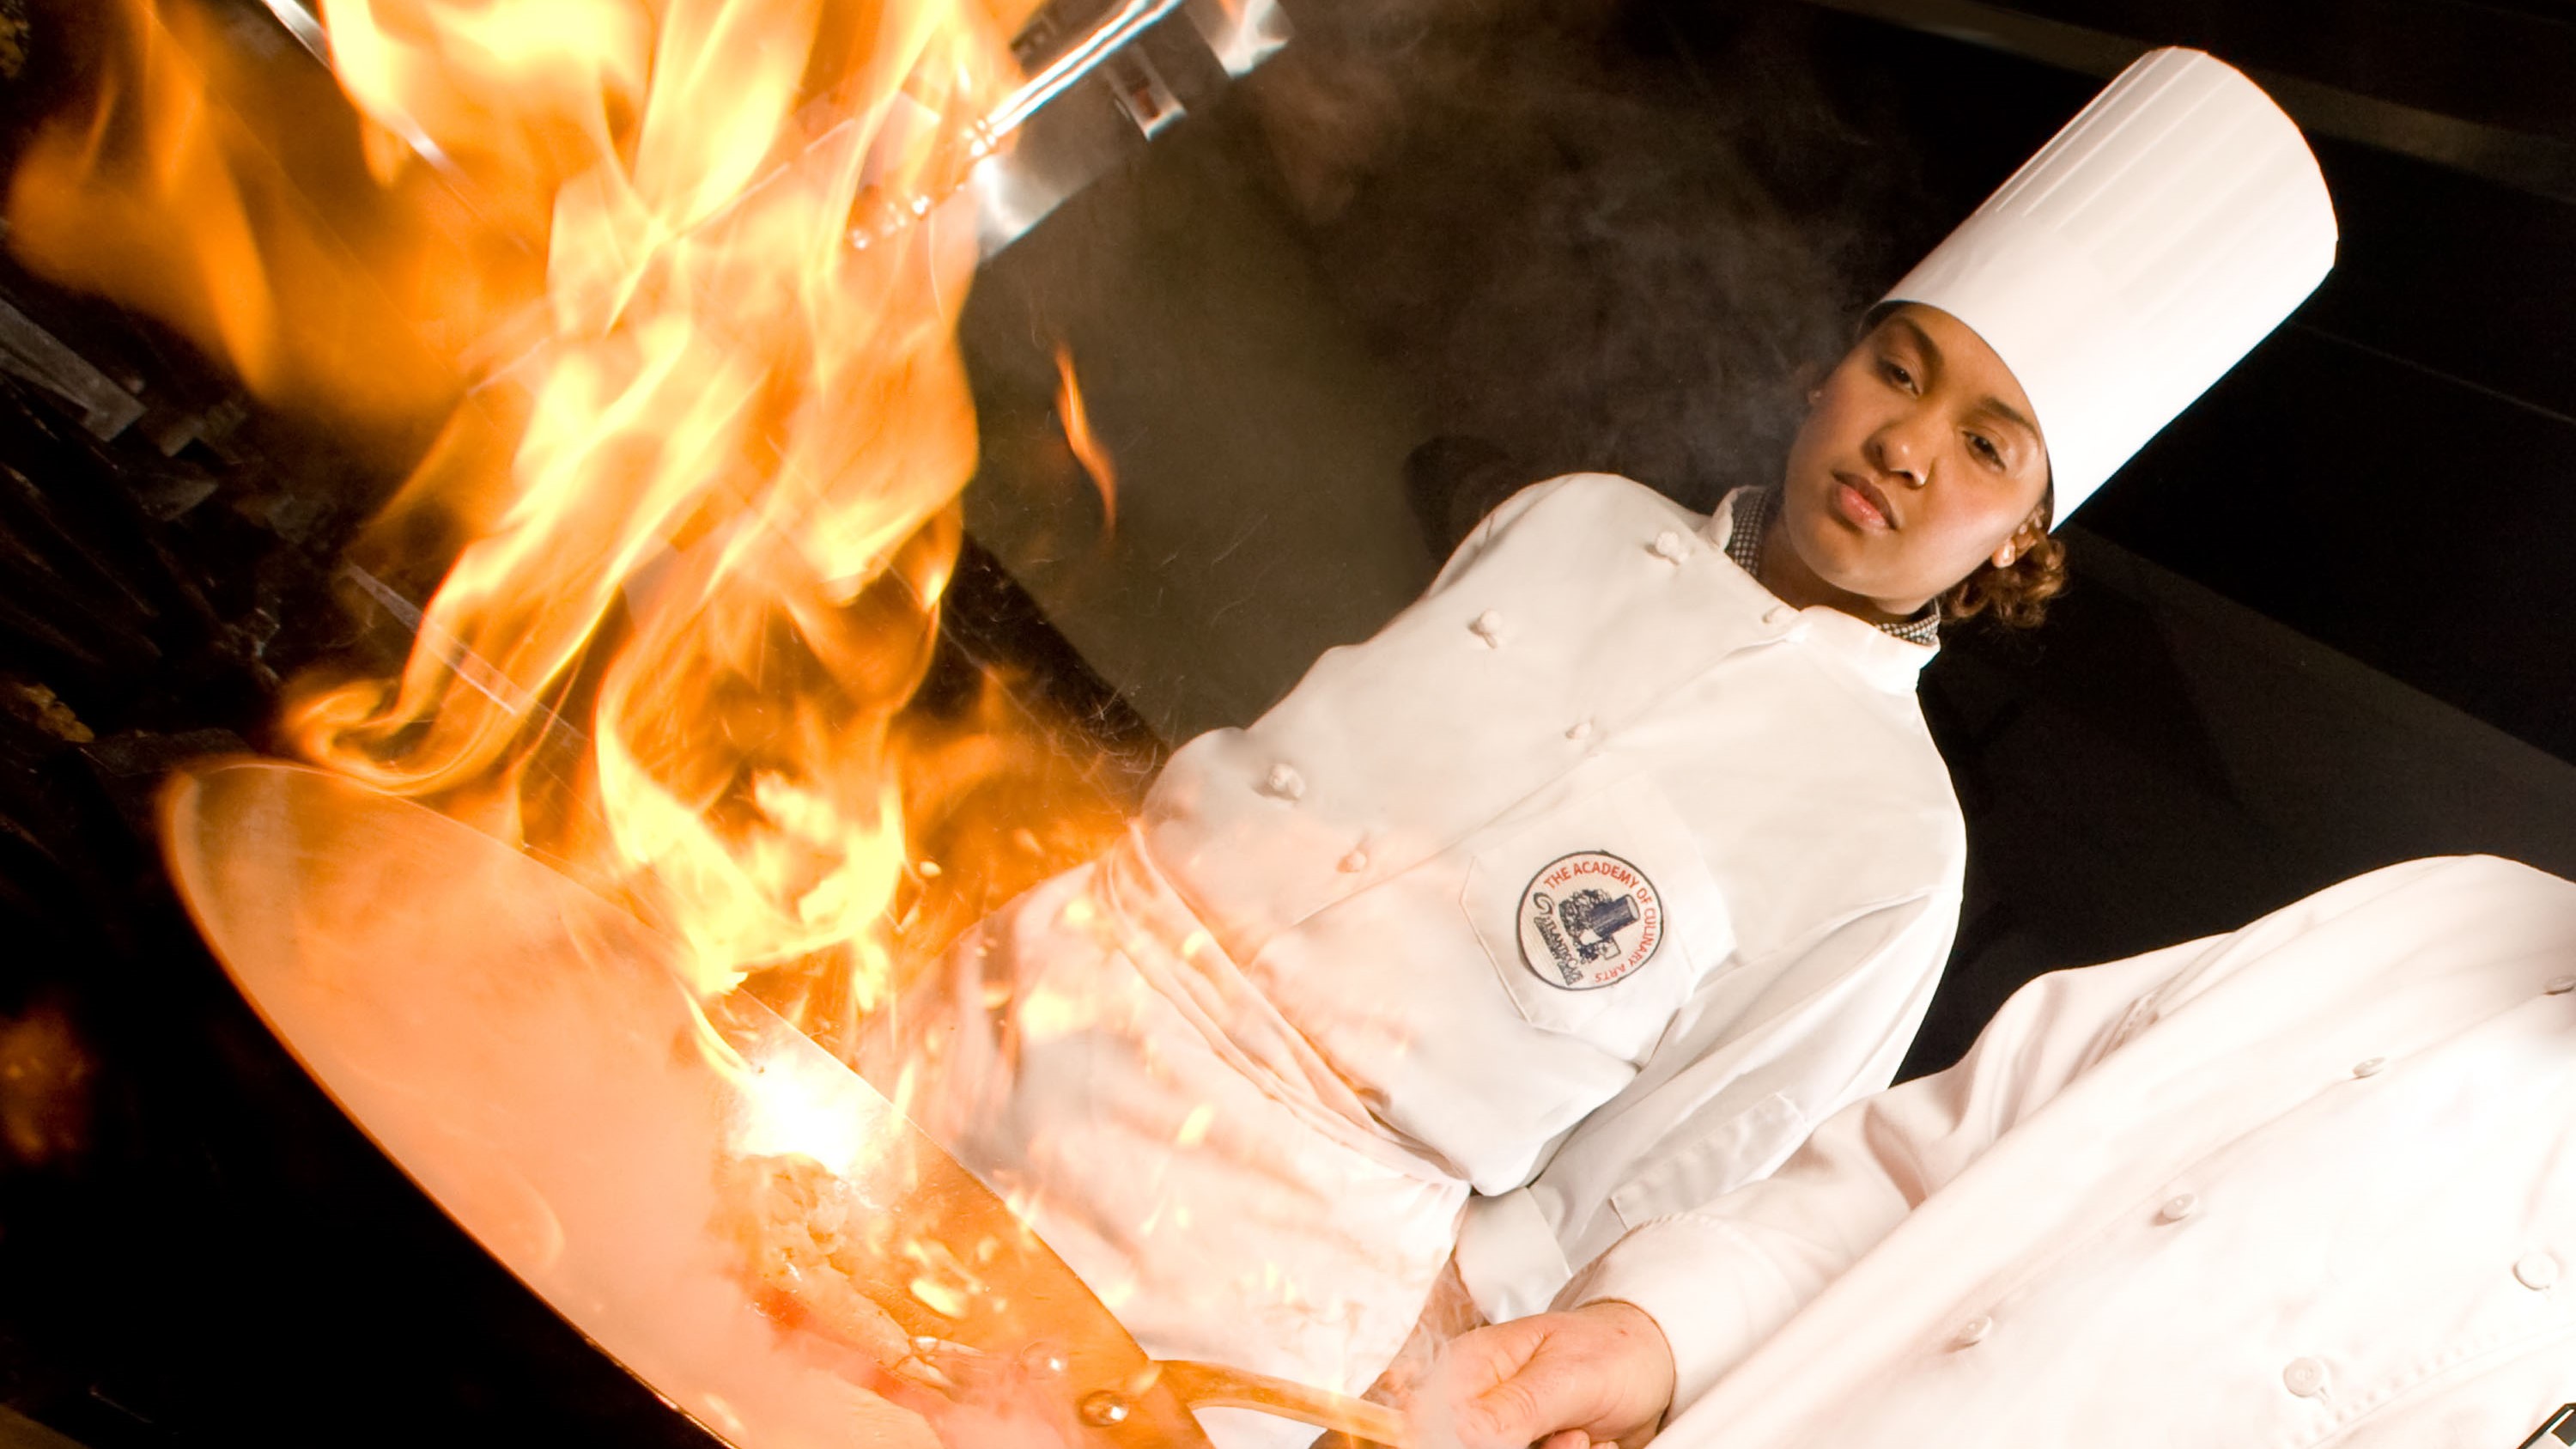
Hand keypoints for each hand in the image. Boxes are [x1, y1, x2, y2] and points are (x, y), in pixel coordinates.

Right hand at [1402, 1301, 1675, 1448]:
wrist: (1651, 1367)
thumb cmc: (1612, 1349)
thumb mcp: (1568, 1375)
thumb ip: (1517, 1405)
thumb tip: (1466, 1430)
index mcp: (1472, 1365)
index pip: (1440, 1419)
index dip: (1473, 1438)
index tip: (1516, 1441)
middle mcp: (1479, 1402)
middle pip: (1470, 1445)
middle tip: (1570, 1437)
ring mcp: (1503, 1430)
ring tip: (1582, 1435)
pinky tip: (1592, 1443)